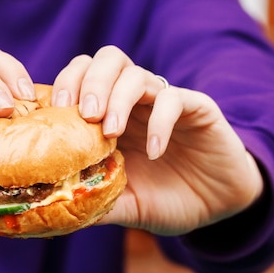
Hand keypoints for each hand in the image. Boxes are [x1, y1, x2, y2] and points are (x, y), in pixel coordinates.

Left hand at [52, 45, 263, 234]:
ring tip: (111, 133)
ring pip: (135, 74)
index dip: (64, 85)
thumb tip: (56, 213)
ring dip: (118, 98)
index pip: (81, 77)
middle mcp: (135, 101)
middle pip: (106, 60)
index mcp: (109, 114)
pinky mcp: (197, 108)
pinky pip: (173, 100)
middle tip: (84, 115)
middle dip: (89, 82)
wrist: (219, 206)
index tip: (54, 114)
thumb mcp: (126, 205)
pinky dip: (159, 122)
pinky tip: (154, 152)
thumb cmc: (166, 200)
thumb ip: (96, 202)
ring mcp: (163, 102)